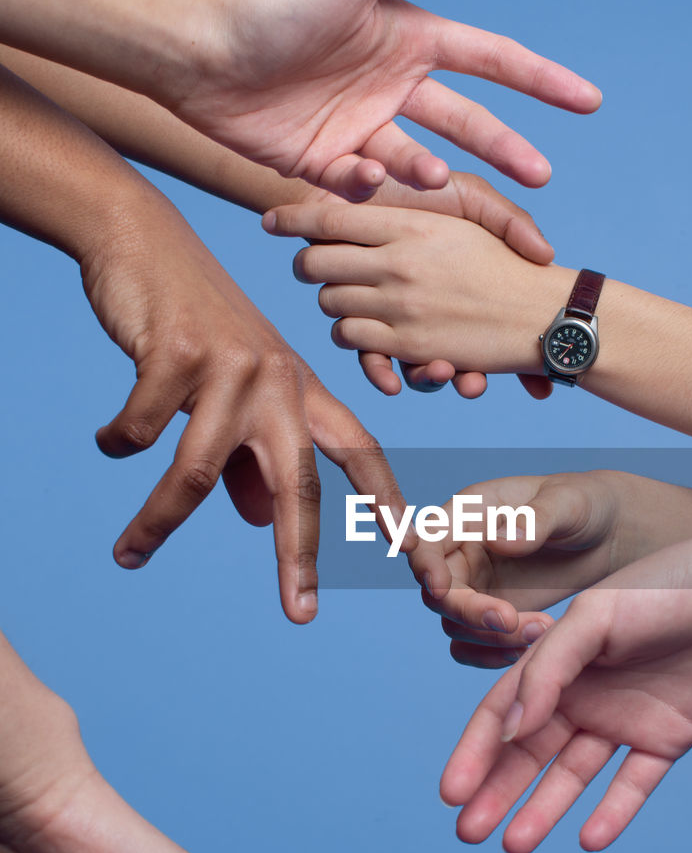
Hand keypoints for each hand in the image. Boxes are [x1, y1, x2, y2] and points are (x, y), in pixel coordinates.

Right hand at [83, 190, 443, 620]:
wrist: (145, 239)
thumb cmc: (195, 323)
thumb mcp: (238, 386)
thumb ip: (253, 454)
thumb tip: (261, 521)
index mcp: (303, 390)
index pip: (361, 454)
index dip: (390, 507)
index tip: (420, 558)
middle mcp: (280, 380)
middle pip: (300, 482)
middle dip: (301, 554)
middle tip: (302, 613)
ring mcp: (233, 364)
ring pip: (197, 471)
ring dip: (156, 523)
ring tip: (127, 555)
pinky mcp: (177, 351)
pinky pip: (142, 429)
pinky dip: (120, 443)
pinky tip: (111, 439)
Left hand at [181, 0, 599, 201]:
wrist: (204, 53)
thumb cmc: (276, 3)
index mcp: (410, 40)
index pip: (492, 61)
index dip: (541, 81)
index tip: (588, 101)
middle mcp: (393, 87)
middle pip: (469, 123)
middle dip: (509, 148)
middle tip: (542, 177)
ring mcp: (363, 128)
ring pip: (419, 161)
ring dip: (430, 171)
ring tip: (433, 173)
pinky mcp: (328, 164)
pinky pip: (364, 185)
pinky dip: (370, 185)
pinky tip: (362, 170)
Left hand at [264, 203, 572, 375]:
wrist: (546, 315)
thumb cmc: (512, 263)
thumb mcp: (475, 216)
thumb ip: (421, 209)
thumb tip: (366, 185)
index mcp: (411, 222)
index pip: (329, 216)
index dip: (292, 217)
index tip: (270, 220)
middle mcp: (397, 262)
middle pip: (316, 265)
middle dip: (310, 267)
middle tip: (317, 268)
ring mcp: (398, 306)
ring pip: (330, 305)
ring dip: (338, 306)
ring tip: (360, 302)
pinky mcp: (406, 346)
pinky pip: (354, 342)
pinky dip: (358, 342)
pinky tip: (374, 337)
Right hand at [424, 473, 691, 666]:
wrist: (612, 535)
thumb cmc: (587, 504)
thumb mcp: (568, 503)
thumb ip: (534, 520)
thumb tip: (498, 540)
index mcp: (470, 513)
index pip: (428, 540)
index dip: (425, 565)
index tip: (444, 589)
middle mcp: (463, 550)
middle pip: (439, 592)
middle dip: (469, 612)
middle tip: (511, 620)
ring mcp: (477, 586)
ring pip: (454, 624)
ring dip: (489, 637)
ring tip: (543, 632)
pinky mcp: (493, 616)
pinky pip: (471, 646)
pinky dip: (490, 656)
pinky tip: (528, 653)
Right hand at [440, 531, 691, 852]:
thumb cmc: (671, 584)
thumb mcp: (596, 617)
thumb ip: (548, 671)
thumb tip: (506, 730)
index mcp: (559, 659)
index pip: (502, 712)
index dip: (474, 752)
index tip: (451, 793)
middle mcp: (586, 691)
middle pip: (530, 751)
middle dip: (497, 791)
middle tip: (468, 834)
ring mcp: (626, 717)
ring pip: (574, 774)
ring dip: (543, 808)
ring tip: (513, 846)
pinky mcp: (670, 737)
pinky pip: (635, 783)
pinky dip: (613, 812)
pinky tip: (588, 839)